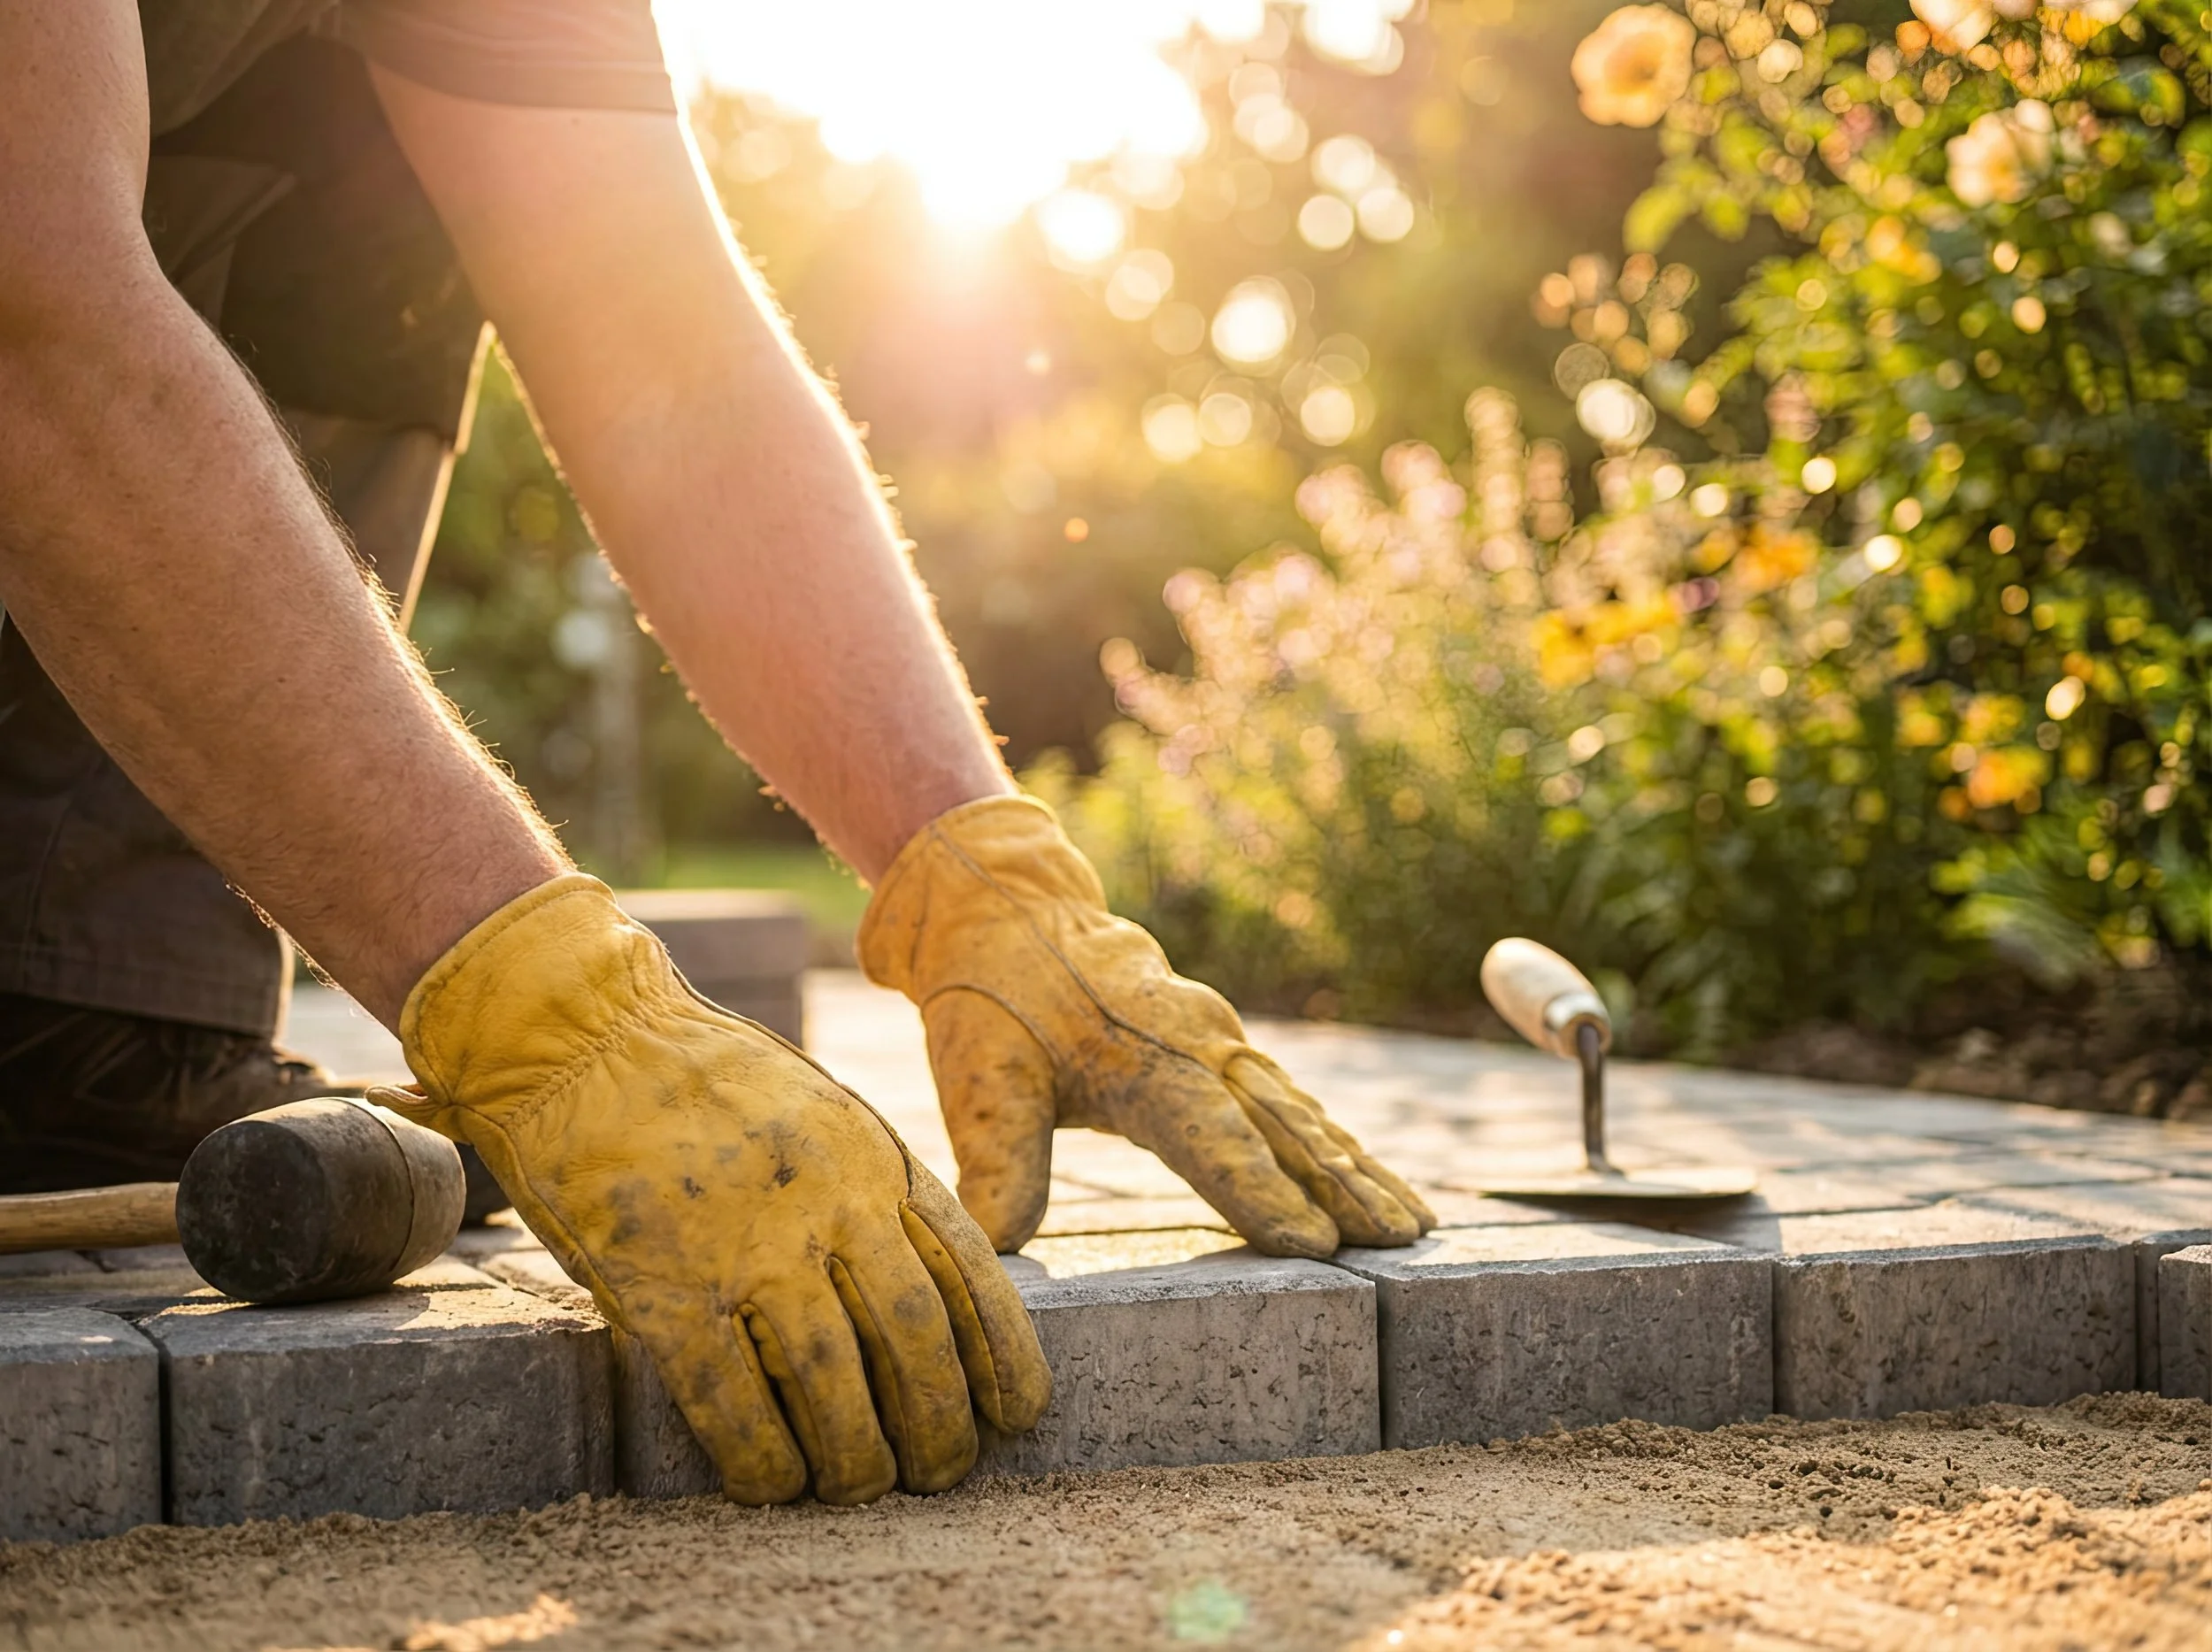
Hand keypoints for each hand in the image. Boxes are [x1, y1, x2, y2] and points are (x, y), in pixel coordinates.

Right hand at [372, 874, 1048, 1505]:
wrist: (588, 1039)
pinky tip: (774, 1485)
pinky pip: (730, 1402)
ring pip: (834, 1385)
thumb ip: (876, 1195)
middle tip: (943, 1473)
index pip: (970, 1274)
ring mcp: (745, 1248)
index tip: (1016, 1415)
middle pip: (915, 1340)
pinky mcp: (663, 1288)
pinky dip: (763, 1460)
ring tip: (862, 1488)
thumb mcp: (825, 1117)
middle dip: (942, 1425)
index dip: (1005, 1358)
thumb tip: (933, 1300)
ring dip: (859, 1458)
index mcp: (876, 1159)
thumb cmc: (710, 1088)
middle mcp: (827, 1204)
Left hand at [857, 797, 1435, 1255]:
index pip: (1214, 1139)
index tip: (1316, 1246)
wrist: (1014, 913)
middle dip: (1346, 1187)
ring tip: (1414, 1225)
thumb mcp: (981, 1079)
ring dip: (1358, 1170)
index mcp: (1145, 1060)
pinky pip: (1291, 1102)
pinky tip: (1371, 1181)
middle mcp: (1200, 1047)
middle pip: (1285, 1127)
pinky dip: (1336, 1145)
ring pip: (1302, 1115)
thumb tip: (999, 1245)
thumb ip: (999, 1160)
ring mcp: (1221, 1042)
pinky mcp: (1224, 1048)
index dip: (1263, 1194)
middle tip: (1401, 1242)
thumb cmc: (993, 1002)